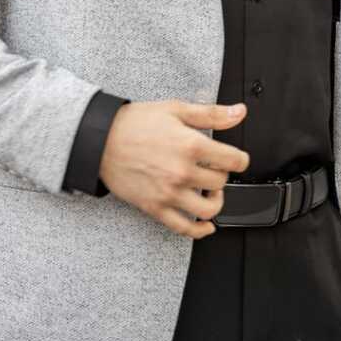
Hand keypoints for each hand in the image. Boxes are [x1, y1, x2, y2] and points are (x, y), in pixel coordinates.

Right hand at [98, 100, 249, 237]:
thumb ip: (212, 114)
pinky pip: (184, 228)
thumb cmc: (135, 123)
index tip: (236, 159)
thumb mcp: (176, 109)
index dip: (239, 159)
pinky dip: (200, 231)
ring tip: (209, 192)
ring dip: (215, 202)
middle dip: (221, 175)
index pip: (234, 161)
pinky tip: (205, 225)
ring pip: (208, 210)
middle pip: (221, 183)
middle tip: (213, 168)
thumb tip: (239, 112)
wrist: (101, 139)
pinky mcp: (155, 207)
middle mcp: (182, 172)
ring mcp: (169, 193)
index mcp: (191, 145)